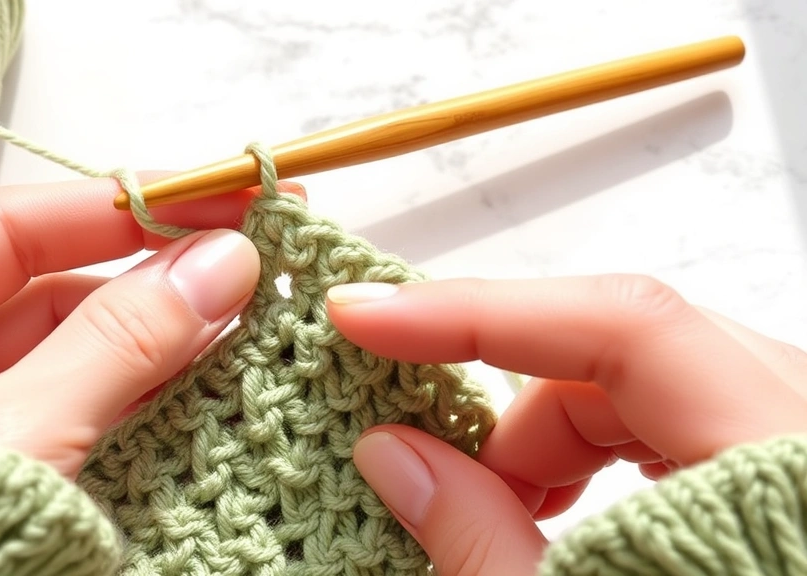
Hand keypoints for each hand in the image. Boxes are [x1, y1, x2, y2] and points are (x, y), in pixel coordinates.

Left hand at [0, 175, 303, 478]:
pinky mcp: (11, 465)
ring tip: (252, 318)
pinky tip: (215, 376)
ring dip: (165, 338)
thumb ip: (119, 341)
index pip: (8, 231)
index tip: (215, 194)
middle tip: (252, 259)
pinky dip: (151, 396)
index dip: (119, 205)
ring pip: (81, 351)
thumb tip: (223, 261)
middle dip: (155, 278)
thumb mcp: (16, 436)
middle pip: (53, 287)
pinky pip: (89, 409)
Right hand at [326, 276, 806, 574]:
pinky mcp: (775, 464)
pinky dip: (595, 448)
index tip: (370, 317)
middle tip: (435, 465)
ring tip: (506, 510)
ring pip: (643, 380)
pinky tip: (563, 511)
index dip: (482, 311)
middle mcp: (803, 427)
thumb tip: (389, 453)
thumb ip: (481, 539)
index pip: (626, 330)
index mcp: (783, 463)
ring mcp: (791, 437)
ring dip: (551, 432)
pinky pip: (667, 415)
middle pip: (625, 352)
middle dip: (514, 404)